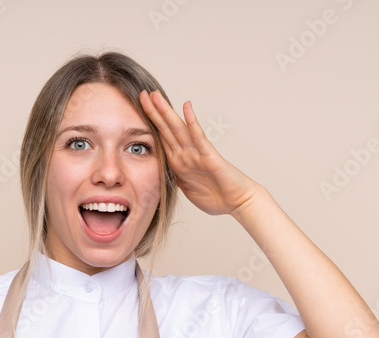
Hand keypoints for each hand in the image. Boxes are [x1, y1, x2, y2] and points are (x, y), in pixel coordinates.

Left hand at [139, 90, 259, 217]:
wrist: (238, 202)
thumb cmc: (217, 198)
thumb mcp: (188, 189)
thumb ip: (176, 178)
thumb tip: (164, 173)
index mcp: (179, 162)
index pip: (161, 138)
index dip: (150, 124)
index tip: (140, 110)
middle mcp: (186, 154)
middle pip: (166, 129)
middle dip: (153, 112)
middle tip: (142, 94)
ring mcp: (197, 153)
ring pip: (178, 129)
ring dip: (166, 112)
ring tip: (155, 96)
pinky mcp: (209, 155)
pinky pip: (198, 136)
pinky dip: (192, 122)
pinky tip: (186, 107)